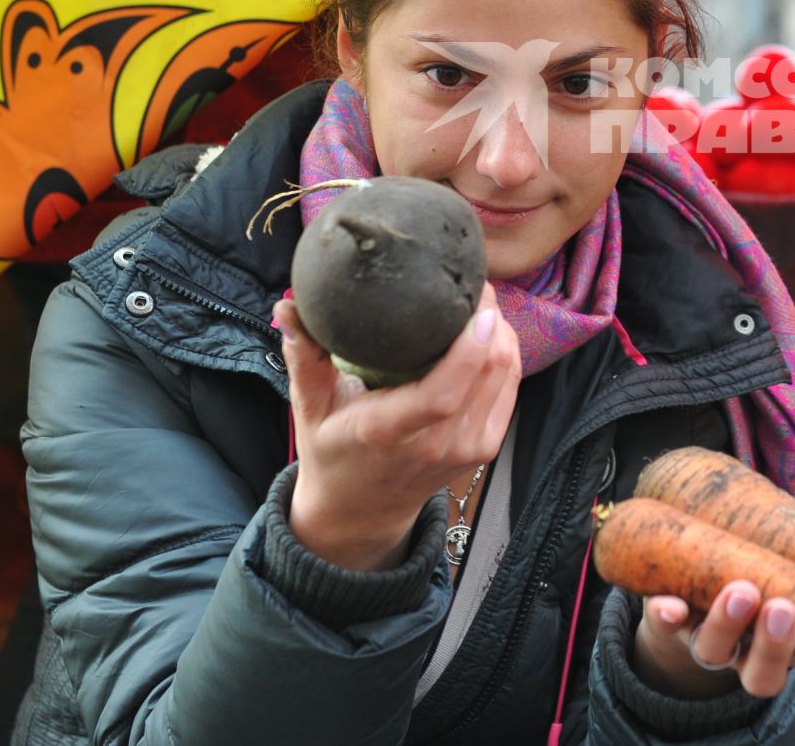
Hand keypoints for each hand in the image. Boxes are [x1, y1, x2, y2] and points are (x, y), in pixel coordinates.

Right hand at [279, 284, 519, 570]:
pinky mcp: (484, 448)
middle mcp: (435, 445)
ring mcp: (465, 450)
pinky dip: (506, 354)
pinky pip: (509, 388)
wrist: (361, 510)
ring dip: (501, 332)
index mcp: (389, 432)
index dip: (469, 349)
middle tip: (473, 284)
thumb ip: (303, 357)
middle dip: (490, 320)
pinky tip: (488, 332)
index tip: (477, 307)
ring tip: (479, 302)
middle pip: (487, 373)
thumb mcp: (309, 407)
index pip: (441, 395)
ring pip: (505, 375)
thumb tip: (285, 306)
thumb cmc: (332, 450)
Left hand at [632, 582, 794, 699]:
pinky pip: (662, 623)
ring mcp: (706, 641)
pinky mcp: (668, 619)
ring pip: (714, 650)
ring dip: (728, 622)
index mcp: (789, 654)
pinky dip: (664, 616)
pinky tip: (667, 604)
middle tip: (788, 609)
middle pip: (762, 673)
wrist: (679, 610)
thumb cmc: (760, 594)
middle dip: (778, 644)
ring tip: (744, 589)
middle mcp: (746, 657)